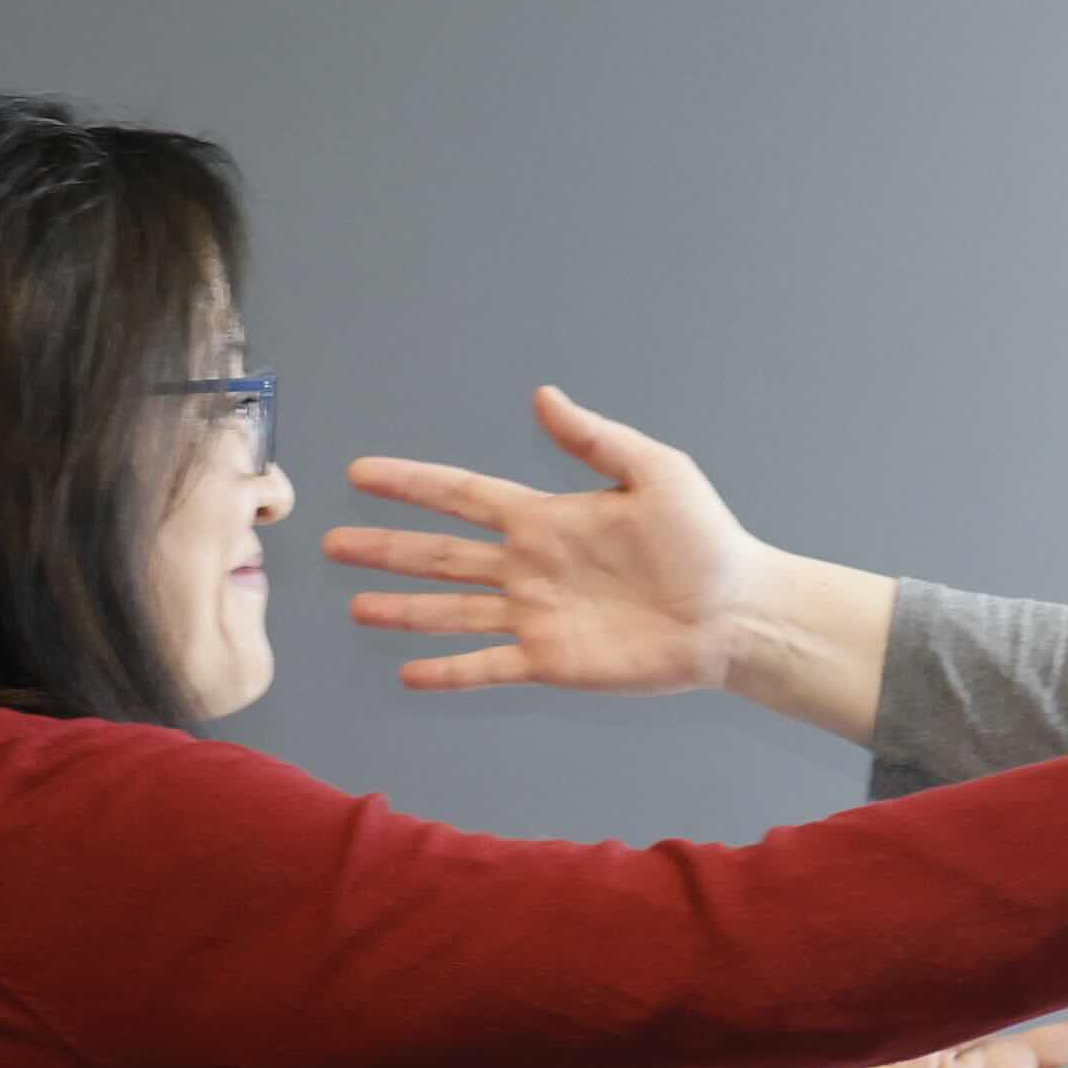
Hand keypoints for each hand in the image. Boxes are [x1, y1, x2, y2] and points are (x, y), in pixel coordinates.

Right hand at [326, 386, 776, 694]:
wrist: (735, 613)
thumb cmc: (705, 540)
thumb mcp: (655, 471)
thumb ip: (594, 439)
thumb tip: (543, 395)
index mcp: (547, 518)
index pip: (461, 496)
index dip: (411, 485)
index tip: (362, 475)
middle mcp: (531, 567)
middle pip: (440, 555)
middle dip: (386, 548)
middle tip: (331, 541)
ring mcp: (537, 616)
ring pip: (452, 612)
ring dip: (403, 610)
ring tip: (356, 607)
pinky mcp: (552, 661)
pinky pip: (486, 667)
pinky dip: (447, 672)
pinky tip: (410, 673)